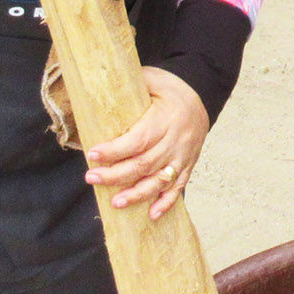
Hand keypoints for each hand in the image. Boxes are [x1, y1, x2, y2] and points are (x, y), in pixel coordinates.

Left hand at [83, 67, 209, 219]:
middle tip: (91, 178)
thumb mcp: (150, 78)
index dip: (115, 150)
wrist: (202, 94)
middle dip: (116, 175)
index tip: (92, 154)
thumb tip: (96, 87)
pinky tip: (152, 215)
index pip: (138, 139)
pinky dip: (166, 203)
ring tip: (116, 203)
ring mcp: (183, 156)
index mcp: (165, 118)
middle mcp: (176, 140)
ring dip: (137, 194)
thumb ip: (127, 86)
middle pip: (144, 164)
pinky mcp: (188, 165)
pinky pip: (178, 188)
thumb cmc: (169, 88)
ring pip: (160, 180)